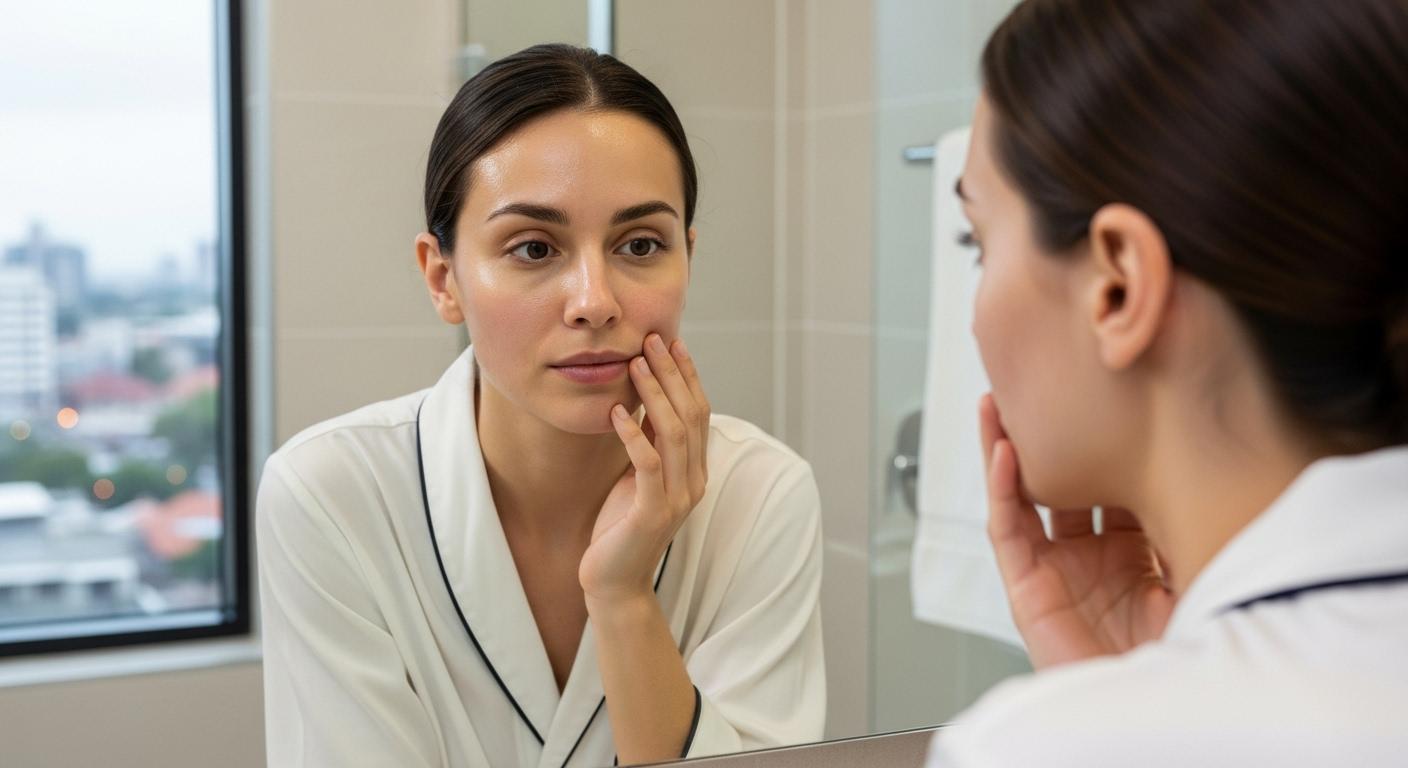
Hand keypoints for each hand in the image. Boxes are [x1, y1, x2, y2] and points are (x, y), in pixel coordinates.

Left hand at [580, 334, 709, 605]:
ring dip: (655, 393)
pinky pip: (647, 464)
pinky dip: (633, 433)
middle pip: (690, 415)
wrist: (613, 582)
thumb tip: (647, 396)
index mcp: (694, 471)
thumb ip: (649, 441)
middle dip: (672, 374)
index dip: (688, 376)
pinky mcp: (652, 513)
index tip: (672, 342)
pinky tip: (618, 410)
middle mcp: (693, 482)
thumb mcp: (637, 474)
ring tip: (636, 363)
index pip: (699, 412)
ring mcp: (676, 498)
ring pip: (673, 433)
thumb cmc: (620, 526)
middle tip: (653, 340)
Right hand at [981, 394, 1175, 668]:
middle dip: (1050, 433)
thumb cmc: (1190, 650)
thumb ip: (1186, 521)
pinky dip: (1003, 491)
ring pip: (1025, 495)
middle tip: (1043, 385)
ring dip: (1008, 448)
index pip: (1113, 479)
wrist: (1165, 705)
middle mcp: (1092, 556)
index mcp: (1136, 551)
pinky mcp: (1028, 590)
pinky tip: (1005, 454)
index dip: (1104, 437)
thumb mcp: (1199, 567)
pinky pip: (1009, 531)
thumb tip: (1198, 457)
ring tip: (999, 403)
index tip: (1106, 392)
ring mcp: (1057, 570)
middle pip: (1063, 479)